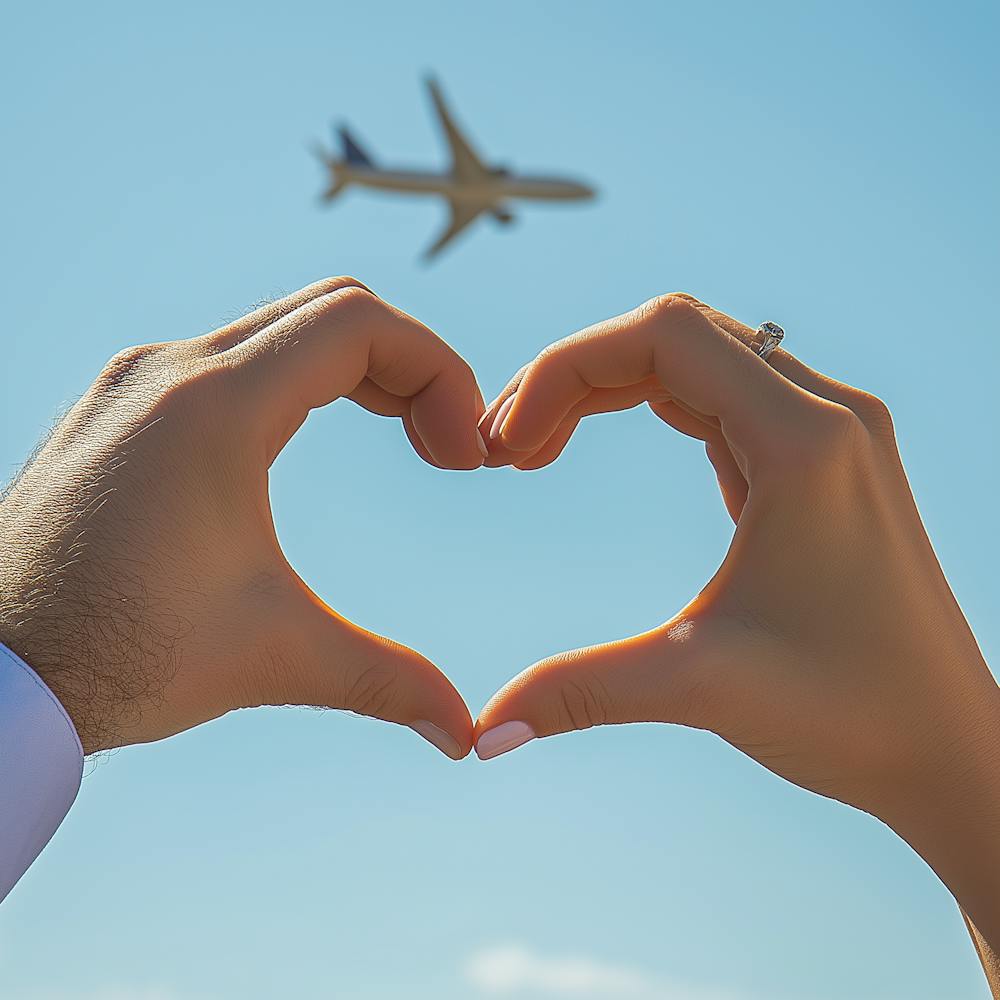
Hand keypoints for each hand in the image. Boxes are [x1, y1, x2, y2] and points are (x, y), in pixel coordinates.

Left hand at [0, 277, 485, 758]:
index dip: (440, 373)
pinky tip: (307, 440)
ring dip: (356, 372)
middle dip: (411, 369)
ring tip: (404, 437)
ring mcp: (136, 382)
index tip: (464, 458)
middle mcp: (170, 369)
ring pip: (279, 329)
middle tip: (445, 450)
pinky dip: (296, 381)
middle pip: (330, 312)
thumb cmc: (119, 656)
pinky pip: (230, 356)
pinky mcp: (118, 407)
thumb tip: (466, 735)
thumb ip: (385, 682)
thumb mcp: (272, 656)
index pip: (361, 324)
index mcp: (215, 405)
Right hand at [475, 293, 999, 950]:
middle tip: (507, 449)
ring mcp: (830, 432)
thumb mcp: (703, 688)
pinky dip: (652, 404)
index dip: (565, 370)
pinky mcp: (822, 462)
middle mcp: (826, 413)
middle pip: (673, 331)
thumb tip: (484, 732)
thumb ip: (582, 692)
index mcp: (804, 440)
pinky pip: (722, 396)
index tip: (508, 448)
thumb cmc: (855, 712)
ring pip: (697, 356)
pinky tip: (606, 440)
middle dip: (575, 374)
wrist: (954, 748)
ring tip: (539, 447)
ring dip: (609, 385)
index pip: (661, 335)